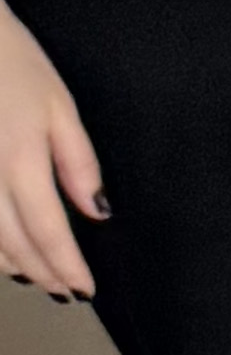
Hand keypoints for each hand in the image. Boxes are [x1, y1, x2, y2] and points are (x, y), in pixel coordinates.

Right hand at [0, 0, 102, 298]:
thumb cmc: (11, 62)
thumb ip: (78, 163)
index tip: (84, 288)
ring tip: (35, 276)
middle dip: (42, 272)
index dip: (66, 266)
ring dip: (12, 263)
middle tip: (65, 291)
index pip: (48, 232)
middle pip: (14, 244)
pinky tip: (2, 251)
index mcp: (21, 160)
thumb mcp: (59, 104)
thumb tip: (98, 212)